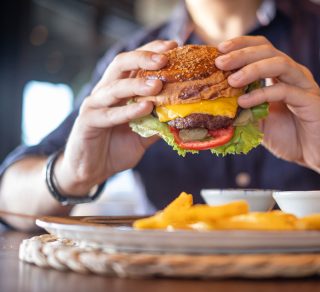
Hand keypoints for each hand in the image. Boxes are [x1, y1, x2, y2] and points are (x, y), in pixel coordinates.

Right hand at [56, 40, 177, 194]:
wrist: (91, 170)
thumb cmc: (116, 148)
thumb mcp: (143, 134)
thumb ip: (158, 122)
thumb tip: (184, 116)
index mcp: (119, 89)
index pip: (135, 63)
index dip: (152, 51)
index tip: (174, 46)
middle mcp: (105, 91)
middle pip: (121, 64)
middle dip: (144, 57)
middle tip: (166, 58)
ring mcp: (95, 105)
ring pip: (115, 87)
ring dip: (138, 84)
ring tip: (158, 84)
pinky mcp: (88, 122)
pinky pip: (109, 114)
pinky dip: (128, 110)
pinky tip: (146, 107)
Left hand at [216, 36, 319, 170]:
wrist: (315, 155)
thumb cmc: (289, 136)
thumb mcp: (259, 121)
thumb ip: (243, 109)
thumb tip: (216, 104)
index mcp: (281, 74)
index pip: (261, 48)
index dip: (241, 45)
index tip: (218, 50)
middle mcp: (294, 74)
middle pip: (268, 50)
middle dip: (241, 53)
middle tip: (219, 62)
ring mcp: (304, 85)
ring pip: (279, 64)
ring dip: (252, 69)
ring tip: (231, 80)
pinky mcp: (311, 101)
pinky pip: (285, 91)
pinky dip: (262, 94)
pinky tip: (244, 102)